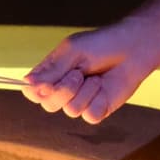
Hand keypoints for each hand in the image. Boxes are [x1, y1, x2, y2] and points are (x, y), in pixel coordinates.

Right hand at [24, 21, 158, 123]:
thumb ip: (51, 70)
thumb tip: (27, 84)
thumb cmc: (101, 44)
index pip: (31, 92)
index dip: (35, 91)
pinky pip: (90, 116)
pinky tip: (104, 87)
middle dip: (65, 89)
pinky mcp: (97, 110)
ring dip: (86, 91)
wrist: (132, 48)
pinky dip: (98, 100)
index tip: (45, 83)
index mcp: (52, 74)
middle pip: (48, 105)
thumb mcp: (72, 51)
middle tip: (79, 73)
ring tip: (96, 77)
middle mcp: (62, 90)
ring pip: (71, 110)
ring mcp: (80, 101)